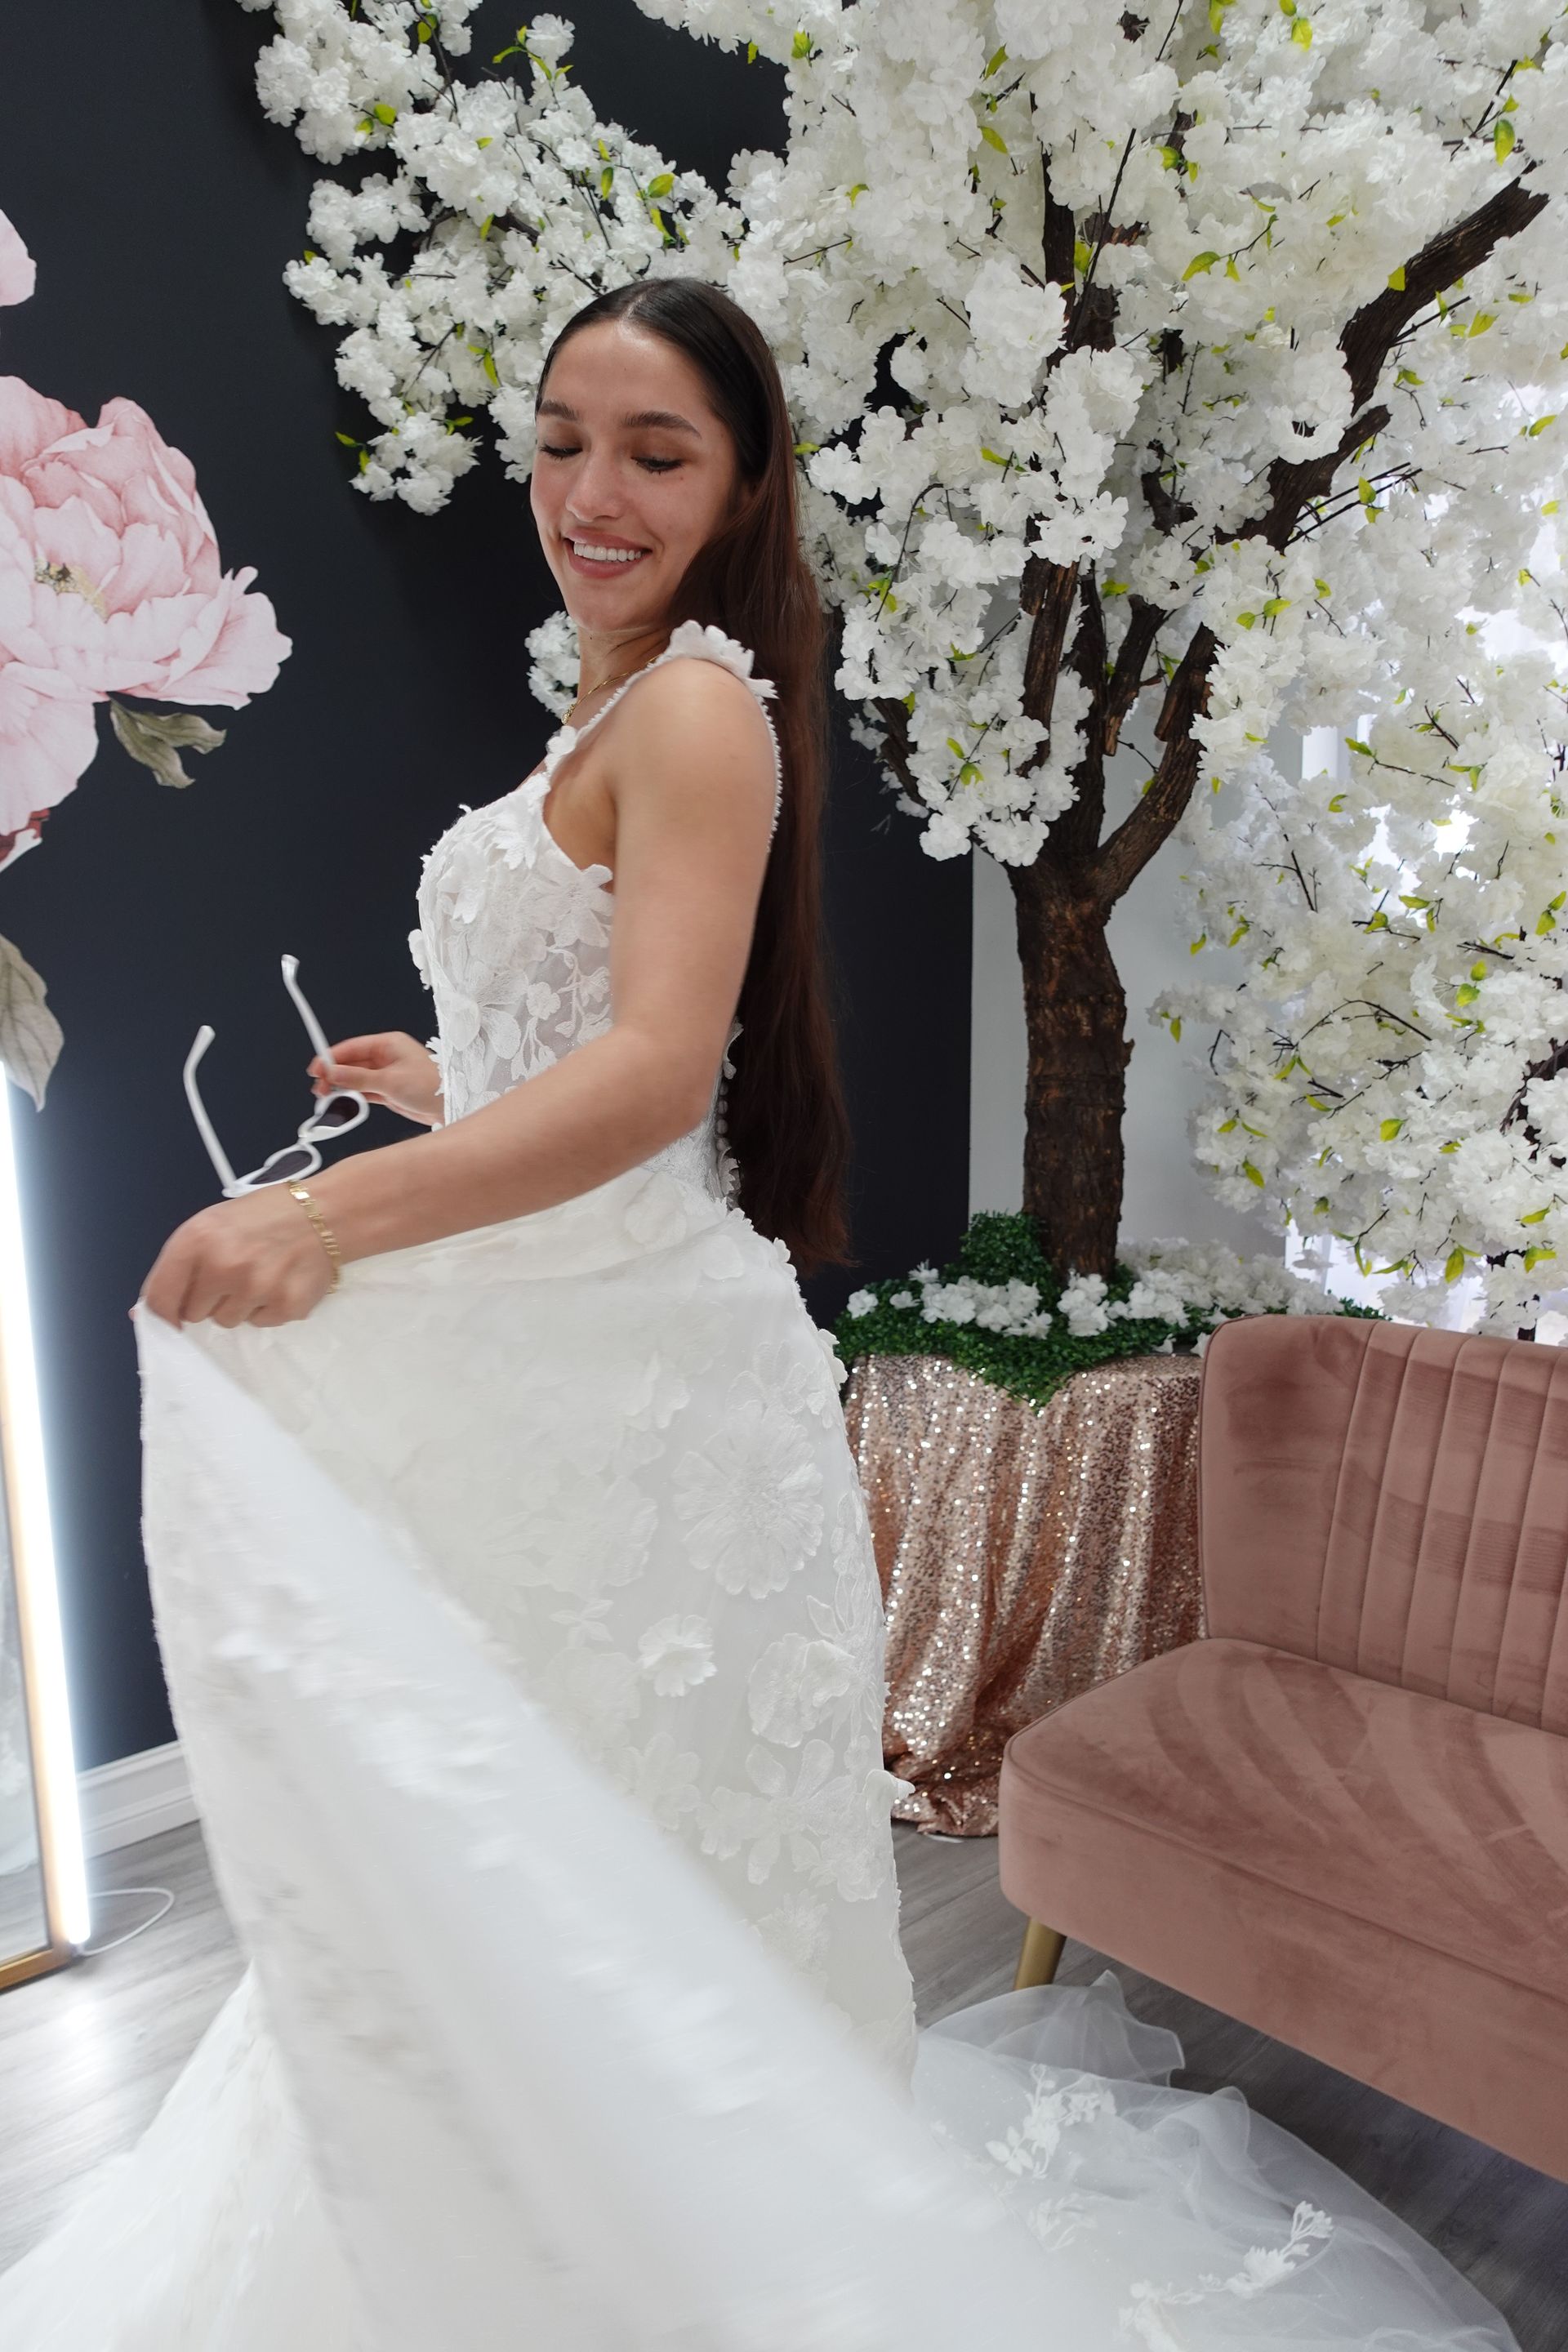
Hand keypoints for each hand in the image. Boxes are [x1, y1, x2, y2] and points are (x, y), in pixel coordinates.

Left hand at [140, 1187, 337, 1328]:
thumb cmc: (266, 1215)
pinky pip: (260, 1323)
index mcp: (198, 1239)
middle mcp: (224, 1265)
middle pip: (193, 1314)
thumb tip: (146, 1312)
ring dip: (239, 1304)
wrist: (328, 1213)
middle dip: (208, 1299)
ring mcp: (257, 1288)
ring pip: (227, 1321)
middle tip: (233, 1274)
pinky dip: (268, 1307)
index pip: (160, 1298)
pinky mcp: (286, 1306)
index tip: (171, 1318)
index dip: (163, 1313)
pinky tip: (280, 1280)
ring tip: (260, 1274)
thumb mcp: (213, 1224)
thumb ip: (181, 1264)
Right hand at [310, 1031, 443, 1126]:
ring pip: (356, 1078)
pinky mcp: (389, 1090)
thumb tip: (334, 1074)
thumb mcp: (391, 1081)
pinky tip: (341, 1100)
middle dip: (334, 1074)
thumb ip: (360, 1079)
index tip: (317, 1068)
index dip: (332, 1057)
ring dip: (341, 1086)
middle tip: (319, 1087)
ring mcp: (387, 1074)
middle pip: (352, 1062)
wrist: (452, 1106)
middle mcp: (387, 1056)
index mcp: (389, 1044)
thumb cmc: (434, 1086)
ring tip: (325, 1095)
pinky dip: (352, 1095)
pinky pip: (364, 1090)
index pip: (353, 1047)